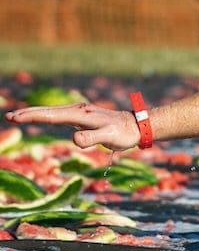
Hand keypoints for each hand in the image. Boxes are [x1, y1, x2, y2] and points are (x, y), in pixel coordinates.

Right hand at [5, 103, 139, 151]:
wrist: (136, 126)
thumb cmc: (122, 134)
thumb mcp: (109, 138)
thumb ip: (92, 139)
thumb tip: (74, 140)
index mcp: (82, 115)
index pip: (52, 116)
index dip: (33, 117)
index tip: (16, 118)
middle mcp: (79, 110)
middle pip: (48, 112)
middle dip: (28, 113)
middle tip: (8, 117)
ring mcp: (80, 112)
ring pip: (52, 112)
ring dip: (34, 113)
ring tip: (17, 116)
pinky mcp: (81, 116)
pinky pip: (59, 115)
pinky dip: (45, 115)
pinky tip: (39, 117)